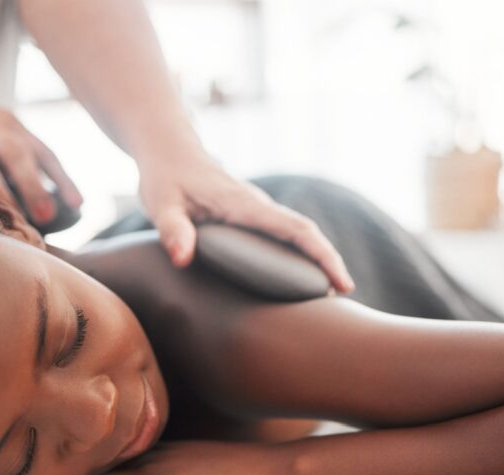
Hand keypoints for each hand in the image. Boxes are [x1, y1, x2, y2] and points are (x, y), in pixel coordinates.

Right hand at [0, 96, 81, 224]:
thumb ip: (18, 164)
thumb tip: (49, 211)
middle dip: (34, 187)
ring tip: (15, 223)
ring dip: (1, 197)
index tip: (79, 205)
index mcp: (9, 125)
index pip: (44, 152)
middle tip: (47, 217)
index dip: (62, 180)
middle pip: (17, 156)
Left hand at [40, 440, 292, 474]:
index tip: (30, 456)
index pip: (96, 454)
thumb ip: (168, 462)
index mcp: (149, 450)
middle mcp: (141, 460)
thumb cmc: (243, 468)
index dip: (63, 456)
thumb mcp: (196, 458)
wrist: (271, 471)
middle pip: (83, 466)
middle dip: (46, 471)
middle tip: (6, 474)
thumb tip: (148, 474)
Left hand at [136, 148, 354, 292]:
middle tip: (341, 297)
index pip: (297, 230)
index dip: (323, 256)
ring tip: (324, 295)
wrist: (169, 148)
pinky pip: (283, 234)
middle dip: (328, 263)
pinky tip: (294, 278)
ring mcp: (257, 209)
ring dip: (315, 259)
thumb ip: (172, 231)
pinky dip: (298, 253)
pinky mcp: (251, 214)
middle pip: (307, 233)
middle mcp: (259, 206)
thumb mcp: (162, 204)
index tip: (342, 283)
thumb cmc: (165, 177)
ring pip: (298, 233)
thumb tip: (182, 259)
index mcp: (246, 206)